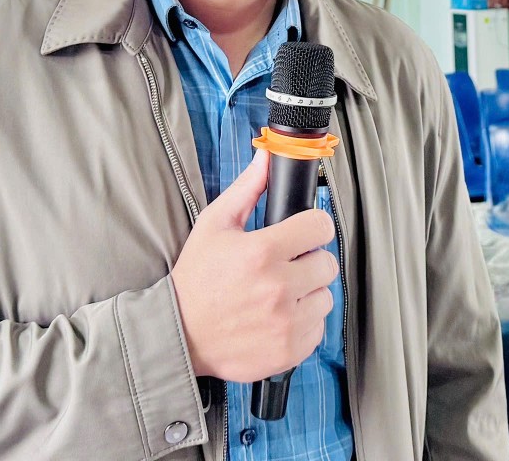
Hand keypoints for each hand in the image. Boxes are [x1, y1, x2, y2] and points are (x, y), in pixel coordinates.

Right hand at [171, 149, 337, 381]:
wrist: (181, 334)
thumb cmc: (197, 276)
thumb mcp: (215, 224)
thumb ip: (247, 188)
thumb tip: (267, 156)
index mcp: (261, 251)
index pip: (320, 226)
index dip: (313, 225)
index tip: (304, 231)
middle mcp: (278, 288)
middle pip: (327, 262)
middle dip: (310, 259)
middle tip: (287, 264)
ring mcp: (286, 323)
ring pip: (325, 296)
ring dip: (309, 292)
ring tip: (281, 292)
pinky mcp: (290, 351)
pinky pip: (319, 328)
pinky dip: (305, 321)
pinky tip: (280, 316)